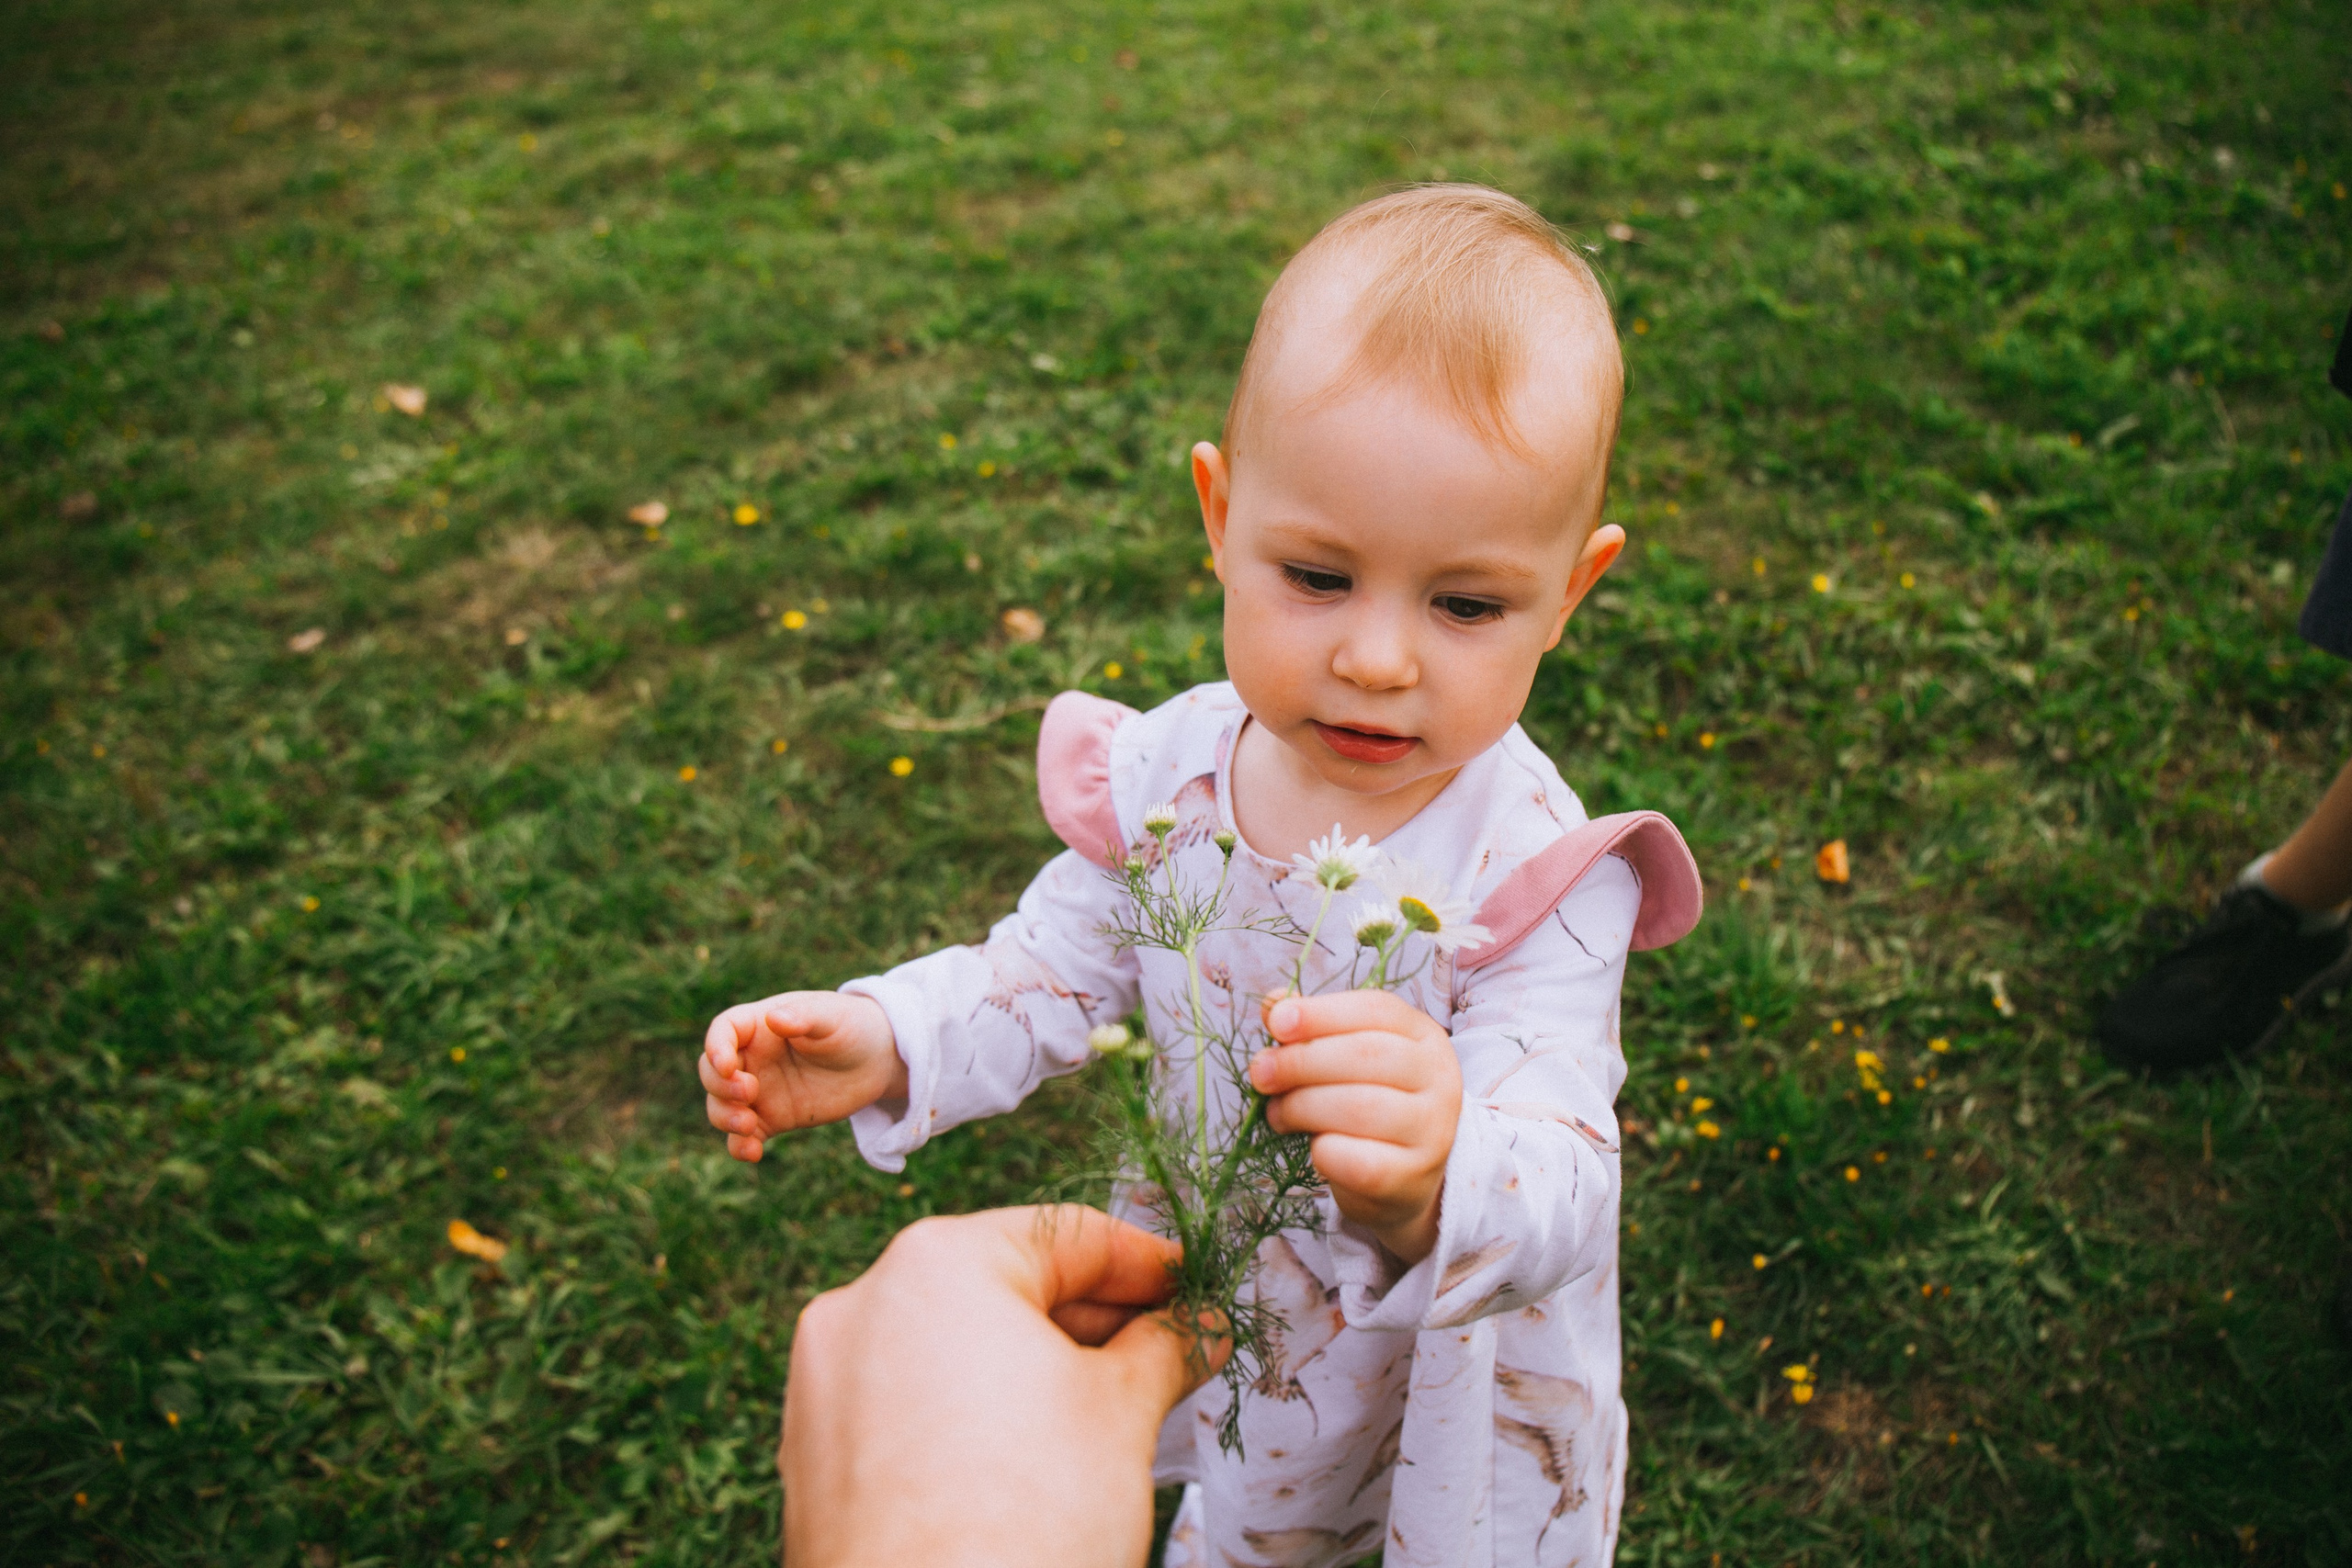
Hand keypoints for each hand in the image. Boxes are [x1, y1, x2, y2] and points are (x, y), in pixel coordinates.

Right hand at [699, 990, 904, 1160]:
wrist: (876, 1060)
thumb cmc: (850, 1026)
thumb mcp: (832, 1016)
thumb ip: (804, 1017)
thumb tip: (774, 1019)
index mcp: (759, 1024)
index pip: (723, 1031)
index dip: (716, 1048)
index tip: (727, 1066)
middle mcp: (751, 1058)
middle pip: (712, 1073)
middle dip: (720, 1086)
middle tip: (749, 1093)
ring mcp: (758, 1091)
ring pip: (721, 1107)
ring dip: (725, 1118)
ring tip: (749, 1126)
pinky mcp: (771, 1119)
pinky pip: (743, 1137)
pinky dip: (740, 1147)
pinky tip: (753, 1153)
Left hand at [781, 1206, 1222, 1567]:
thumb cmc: (1026, 1519)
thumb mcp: (1122, 1413)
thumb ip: (1165, 1348)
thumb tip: (1197, 1325)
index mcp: (936, 1263)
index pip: (1067, 1235)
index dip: (1147, 1265)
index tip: (1197, 1293)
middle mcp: (863, 1304)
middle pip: (1006, 1285)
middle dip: (1094, 1321)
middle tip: (1170, 1354)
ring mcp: (825, 1383)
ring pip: (953, 1347)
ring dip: (1034, 1368)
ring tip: (1110, 1411)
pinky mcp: (814, 1456)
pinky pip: (909, 1404)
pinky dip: (973, 1413)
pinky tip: (1032, 1457)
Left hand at [1249, 989, 1461, 1265]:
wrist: (1400, 1181)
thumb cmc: (1367, 1107)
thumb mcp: (1346, 1060)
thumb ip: (1313, 1030)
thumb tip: (1272, 1002)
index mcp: (1424, 1037)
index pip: (1377, 1009)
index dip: (1321, 1013)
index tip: (1276, 1023)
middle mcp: (1439, 1078)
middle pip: (1366, 1055)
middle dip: (1301, 1061)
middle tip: (1261, 1074)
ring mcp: (1433, 1130)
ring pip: (1360, 1107)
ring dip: (1302, 1107)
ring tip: (1277, 1113)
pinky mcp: (1413, 1176)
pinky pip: (1360, 1161)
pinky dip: (1324, 1152)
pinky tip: (1314, 1147)